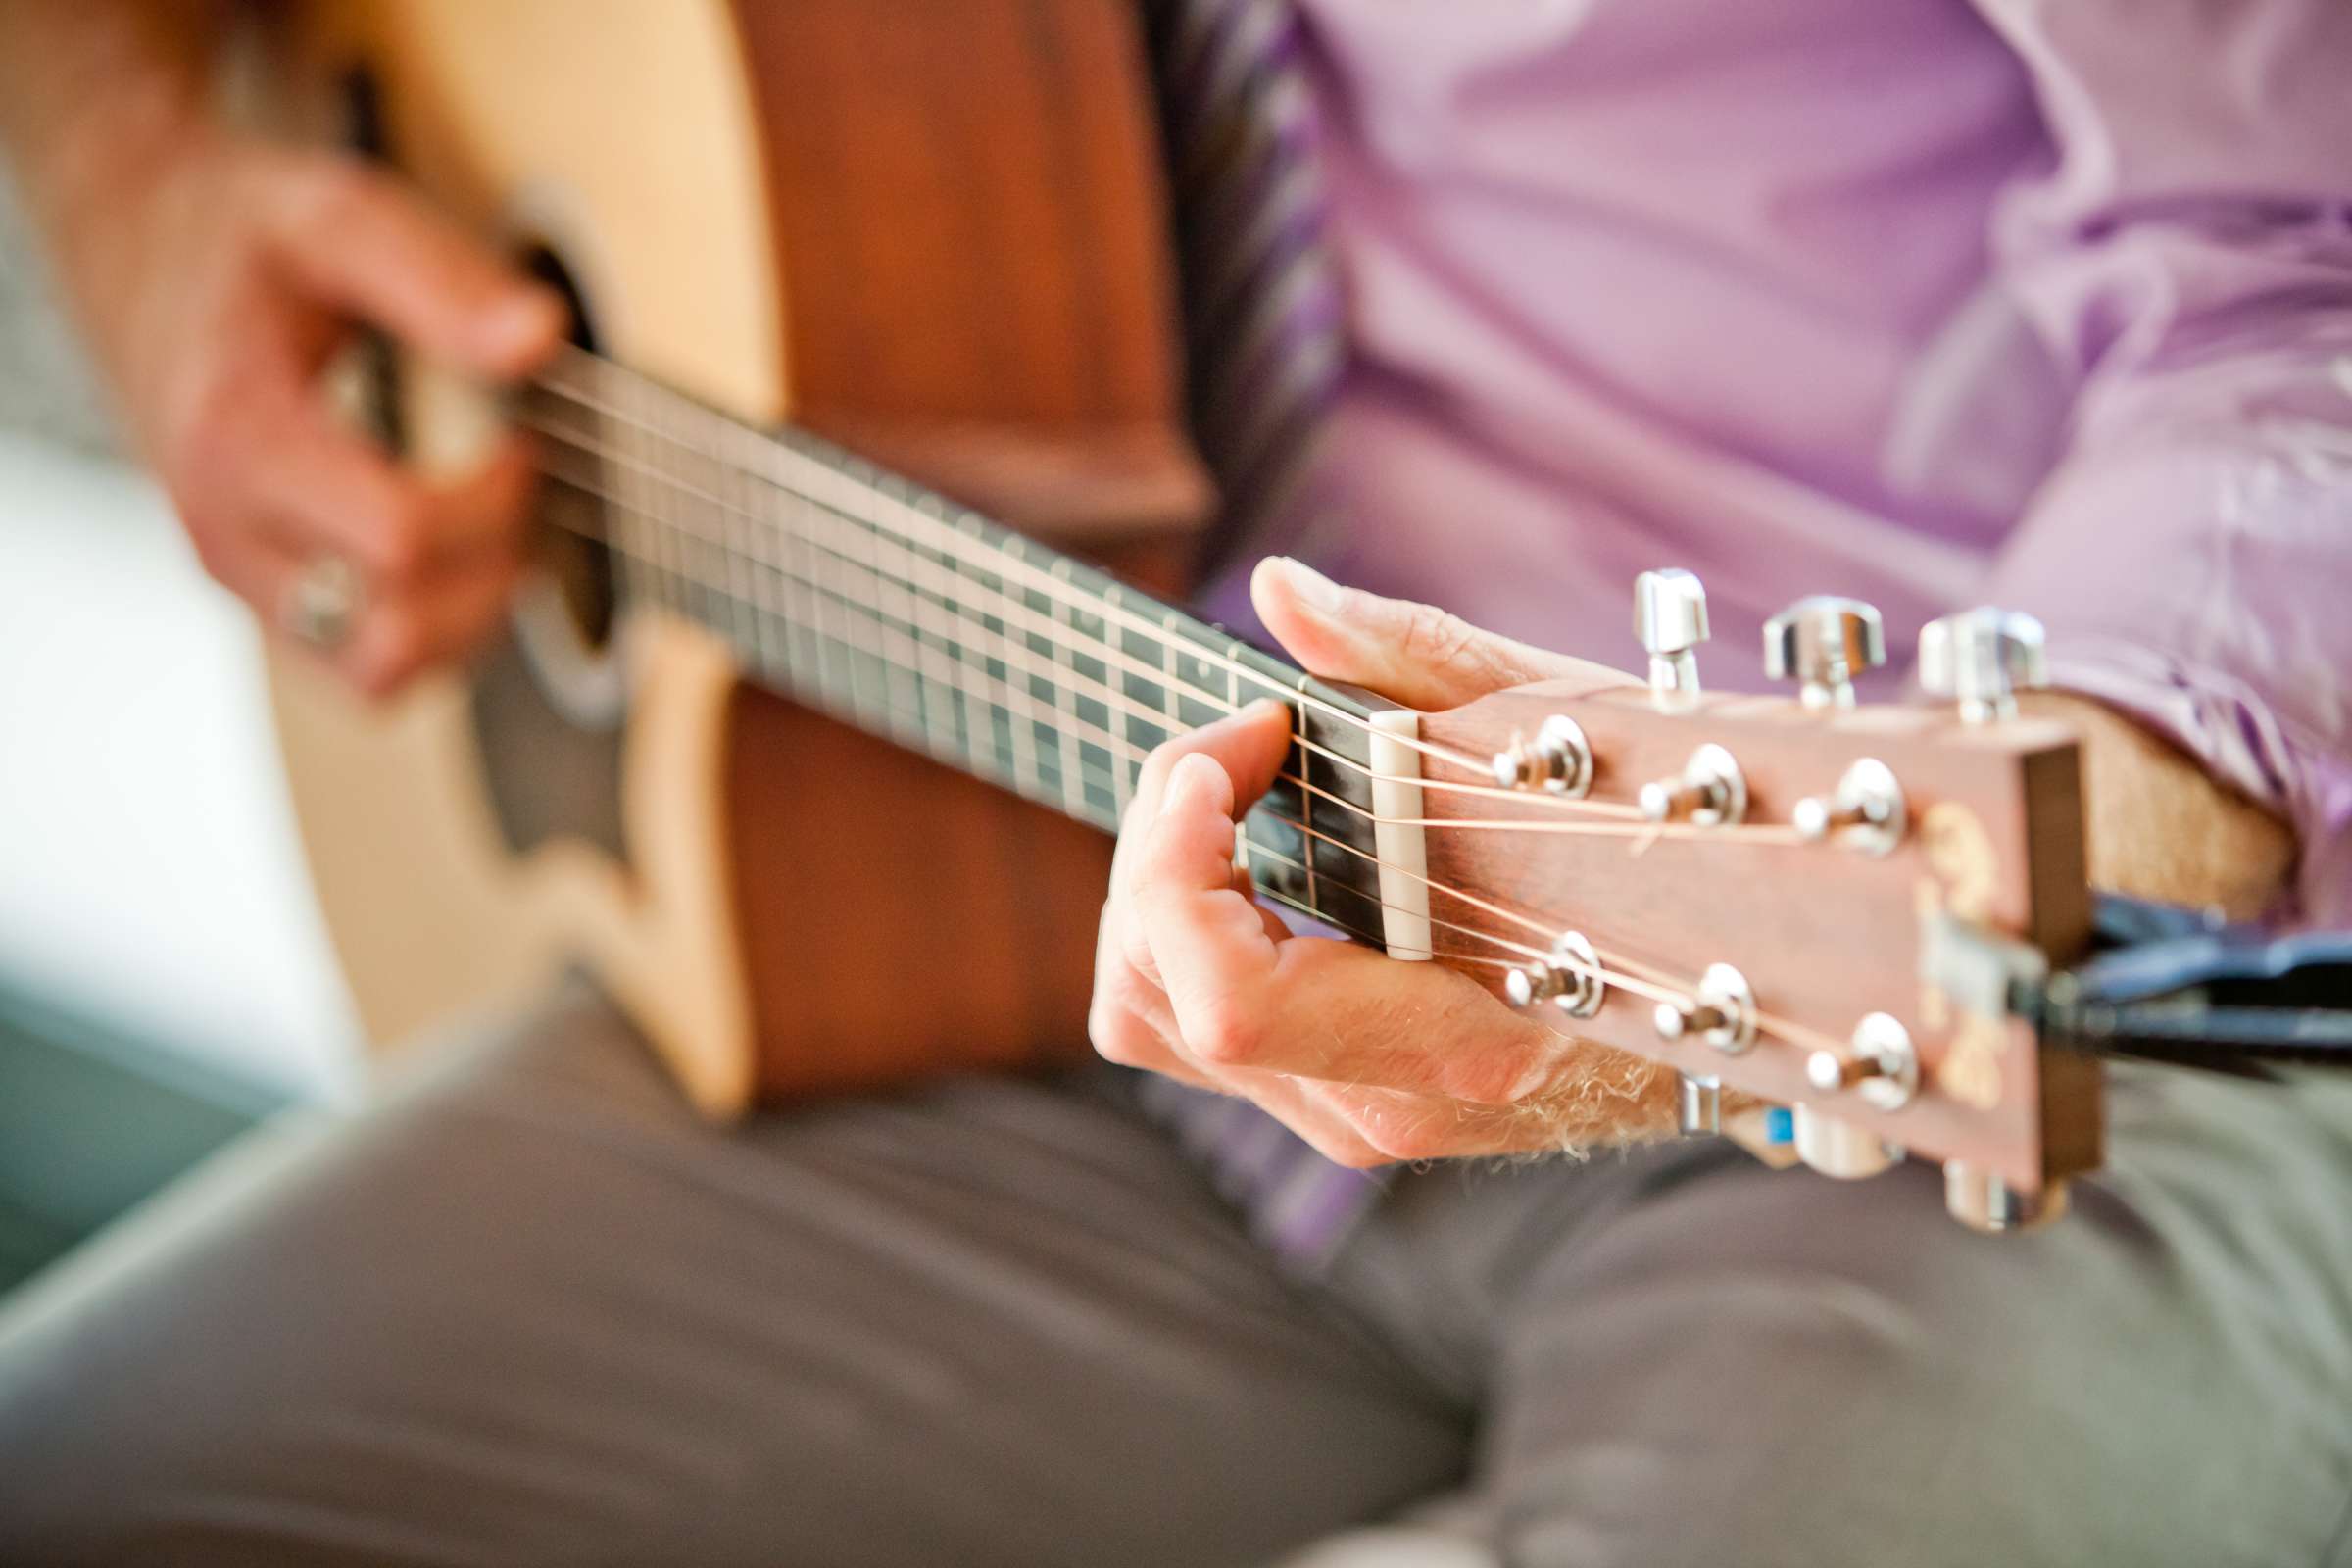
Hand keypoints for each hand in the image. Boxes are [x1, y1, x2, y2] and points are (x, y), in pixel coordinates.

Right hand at [57, 120, 563, 694]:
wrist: (132, 242)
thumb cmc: (239, 234)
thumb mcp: (332, 216)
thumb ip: (436, 277)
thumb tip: (540, 337)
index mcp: (239, 437)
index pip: (398, 538)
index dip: (493, 503)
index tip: (522, 443)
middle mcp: (224, 528)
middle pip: (397, 630)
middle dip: (492, 568)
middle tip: (517, 487)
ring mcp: (236, 573)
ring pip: (380, 674)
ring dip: (470, 620)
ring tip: (496, 528)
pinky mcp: (257, 593)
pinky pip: (359, 671)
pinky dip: (431, 636)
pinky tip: (461, 559)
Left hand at [1090, 557, 1676, 1165]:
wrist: (1733, 990)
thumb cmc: (1655, 846)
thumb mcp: (1556, 727)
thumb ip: (1409, 654)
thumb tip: (1280, 589)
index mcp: (1457, 1038)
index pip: (1226, 999)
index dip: (1179, 870)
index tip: (1231, 751)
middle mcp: (1391, 1104)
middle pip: (1154, 999)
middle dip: (1155, 851)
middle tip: (1231, 750)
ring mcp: (1356, 1116)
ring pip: (1153, 1018)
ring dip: (1163, 891)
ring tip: (1238, 795)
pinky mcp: (1335, 1100)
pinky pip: (1195, 1025)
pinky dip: (1193, 929)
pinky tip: (1258, 855)